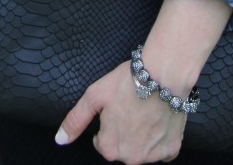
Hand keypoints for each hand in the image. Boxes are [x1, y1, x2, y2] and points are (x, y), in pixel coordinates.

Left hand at [56, 61, 184, 163]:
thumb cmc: (127, 83)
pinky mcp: (172, 149)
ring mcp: (153, 156)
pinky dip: (160, 138)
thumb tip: (59, 140)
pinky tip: (158, 120)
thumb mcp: (94, 96)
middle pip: (122, 148)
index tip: (115, 108)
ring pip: (141, 150)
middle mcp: (131, 158)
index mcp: (110, 148)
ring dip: (141, 136)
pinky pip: (162, 150)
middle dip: (123, 132)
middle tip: (129, 108)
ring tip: (145, 111)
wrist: (163, 75)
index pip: (102, 143)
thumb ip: (76, 120)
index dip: (107, 124)